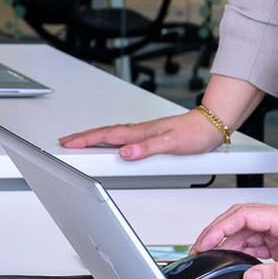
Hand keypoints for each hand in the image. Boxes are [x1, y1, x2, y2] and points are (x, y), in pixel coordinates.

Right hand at [59, 110, 222, 159]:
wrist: (212, 125)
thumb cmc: (196, 132)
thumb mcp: (172, 144)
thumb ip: (148, 149)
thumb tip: (125, 153)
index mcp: (141, 132)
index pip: (108, 136)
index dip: (86, 140)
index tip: (68, 144)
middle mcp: (141, 131)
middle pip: (105, 134)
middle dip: (83, 137)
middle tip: (65, 141)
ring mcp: (145, 133)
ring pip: (114, 135)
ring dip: (95, 138)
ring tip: (80, 142)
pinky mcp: (151, 136)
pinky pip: (124, 137)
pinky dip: (111, 140)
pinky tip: (110, 144)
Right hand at [192, 204, 277, 278]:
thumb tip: (250, 277)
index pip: (246, 215)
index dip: (220, 227)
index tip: (205, 242)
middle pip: (241, 220)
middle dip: (217, 233)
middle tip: (199, 251)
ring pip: (246, 232)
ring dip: (227, 244)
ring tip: (210, 259)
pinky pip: (256, 244)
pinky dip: (240, 252)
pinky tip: (231, 263)